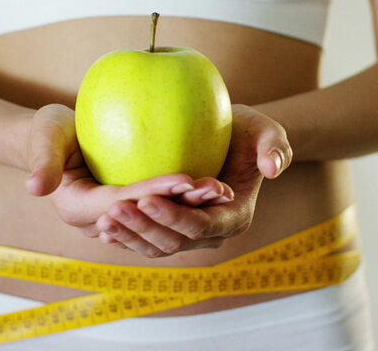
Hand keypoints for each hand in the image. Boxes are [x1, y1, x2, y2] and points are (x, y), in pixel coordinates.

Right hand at [24, 104, 233, 236]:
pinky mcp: (132, 211)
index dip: (153, 192)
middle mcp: (99, 222)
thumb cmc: (49, 131)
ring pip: (159, 219)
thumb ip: (41, 160)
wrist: (56, 140)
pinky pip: (162, 210)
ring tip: (221, 191)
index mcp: (77, 208)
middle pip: (146, 216)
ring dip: (191, 208)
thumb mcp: (43, 136)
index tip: (184, 177)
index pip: (121, 202)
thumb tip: (34, 187)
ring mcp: (118, 219)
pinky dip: (187, 202)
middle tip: (216, 188)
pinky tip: (213, 188)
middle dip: (182, 205)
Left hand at [95, 104, 291, 256]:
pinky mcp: (170, 228)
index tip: (146, 197)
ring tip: (103, 220)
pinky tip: (102, 226)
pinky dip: (126, 237)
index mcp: (233, 217)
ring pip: (156, 247)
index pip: (201, 225)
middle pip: (174, 242)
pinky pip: (146, 240)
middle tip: (114, 209)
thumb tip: (274, 168)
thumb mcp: (265, 130)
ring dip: (129, 237)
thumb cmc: (245, 132)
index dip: (173, 216)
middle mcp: (211, 233)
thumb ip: (275, 146)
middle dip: (143, 229)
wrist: (231, 139)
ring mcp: (188, 235)